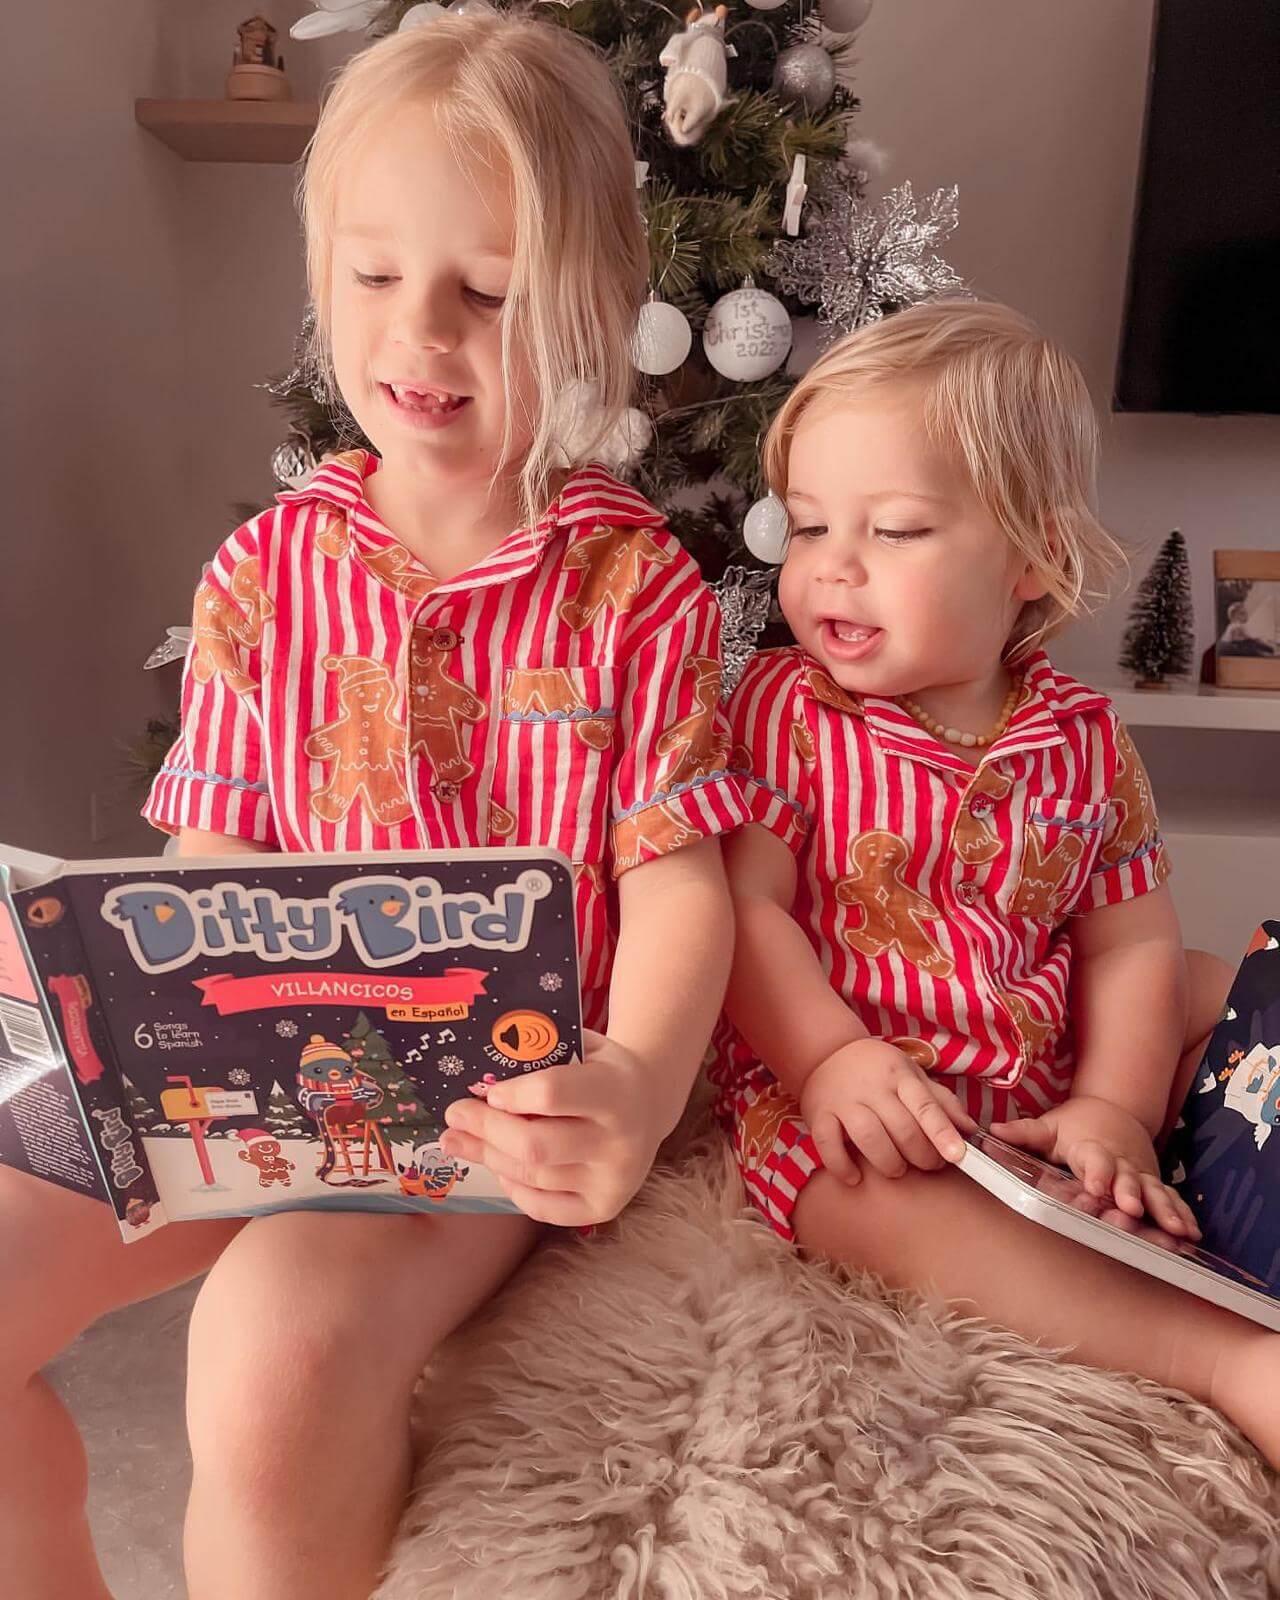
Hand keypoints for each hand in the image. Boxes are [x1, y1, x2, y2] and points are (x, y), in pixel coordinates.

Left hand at [438, 1029, 663, 1227]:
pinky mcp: (604, 1208)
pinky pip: (541, 1206)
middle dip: (485, 1130)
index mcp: (616, 1090)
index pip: (552, 1093)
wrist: (650, 1102)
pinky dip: (512, 1187)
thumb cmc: (601, 1068)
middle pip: (534, 1145)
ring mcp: (614, 1180)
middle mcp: (620, 1141)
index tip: (485, 1090)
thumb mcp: (581, 1045)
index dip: (511, 1094)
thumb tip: (475, 1075)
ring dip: (489, 1156)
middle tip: (455, 1115)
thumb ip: (538, 1053)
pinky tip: (498, 1167)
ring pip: (532, 1175)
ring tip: (461, 1140)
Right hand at [799, 1039, 977, 1186]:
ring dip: (887, 1162)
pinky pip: (828, 1144)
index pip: (925, 1106)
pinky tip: (855, 1177)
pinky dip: (842, 1166)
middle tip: (929, 1164)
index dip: (942, 1133)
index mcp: (899, 1075)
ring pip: (868, 1137)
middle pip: (901, 1128)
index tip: (958, 1156)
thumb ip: (941, 1102)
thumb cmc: (878, 1069)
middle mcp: (872, 1086)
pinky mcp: (819, 1113)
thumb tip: (971, 1129)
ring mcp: (843, 1099)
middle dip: (920, 1156)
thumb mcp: (912, 1075)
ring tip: (896, 1169)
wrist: (828, 1052)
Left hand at [988, 1095, 1199, 1238]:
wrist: (1114, 1111)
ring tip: (1176, 1229)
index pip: (1093, 1159)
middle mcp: (1119, 1162)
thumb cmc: (1076, 1125)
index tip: (1095, 1184)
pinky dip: (1182, 1213)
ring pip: (1153, 1191)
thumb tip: (991, 1131)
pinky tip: (1193, 1232)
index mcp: (1092, 1148)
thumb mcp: (1049, 1126)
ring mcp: (1139, 1174)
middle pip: (1126, 1178)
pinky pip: (1170, 1198)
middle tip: (1132, 1208)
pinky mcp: (1153, 1184)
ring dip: (1164, 1209)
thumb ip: (1024, 1133)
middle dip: (1130, 1193)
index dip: (1095, 1171)